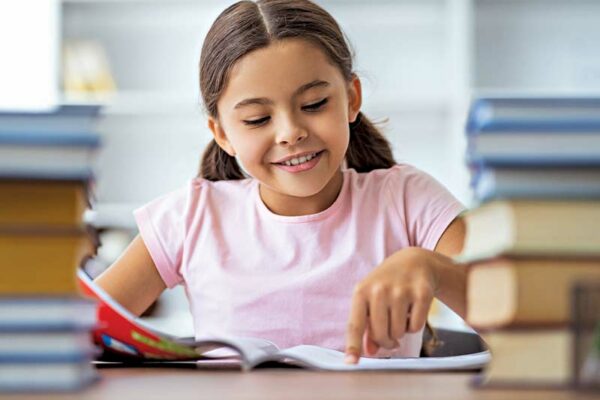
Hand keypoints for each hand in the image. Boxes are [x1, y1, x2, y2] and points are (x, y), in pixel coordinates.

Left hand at [344, 247, 445, 363]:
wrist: (413, 261)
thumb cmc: (387, 285)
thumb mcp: (371, 300)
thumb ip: (367, 326)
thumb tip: (369, 351)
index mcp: (361, 292)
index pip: (355, 324)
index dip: (353, 345)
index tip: (350, 363)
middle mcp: (380, 290)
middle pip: (381, 334)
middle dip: (387, 341)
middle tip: (391, 337)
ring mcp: (401, 290)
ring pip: (399, 332)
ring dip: (401, 332)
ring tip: (401, 317)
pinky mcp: (422, 292)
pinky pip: (416, 327)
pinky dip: (415, 325)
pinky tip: (413, 311)